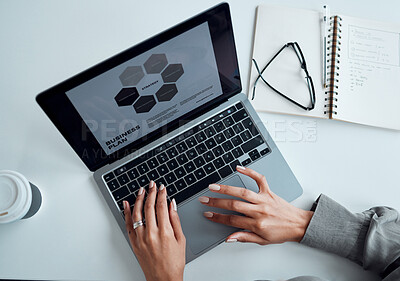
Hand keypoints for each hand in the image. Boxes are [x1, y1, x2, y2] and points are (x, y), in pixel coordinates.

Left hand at [124, 181, 185, 280]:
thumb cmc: (174, 262)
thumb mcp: (181, 239)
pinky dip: (127, 213)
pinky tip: (127, 204)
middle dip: (150, 193)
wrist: (163, 279)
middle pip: (148, 207)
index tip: (162, 187)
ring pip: (137, 213)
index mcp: (164, 232)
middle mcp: (151, 233)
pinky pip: (128, 225)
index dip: (161, 194)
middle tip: (152, 185)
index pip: (161, 206)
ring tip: (141, 190)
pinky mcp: (134, 243)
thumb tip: (172, 204)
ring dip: (138, 199)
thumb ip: (175, 220)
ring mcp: (141, 238)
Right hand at [199, 167, 313, 244]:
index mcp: (257, 224)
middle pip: (233, 205)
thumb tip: (229, 238)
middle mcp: (259, 211)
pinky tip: (239, 168)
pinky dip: (249, 172)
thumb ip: (244, 237)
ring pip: (242, 192)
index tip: (208, 214)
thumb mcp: (262, 241)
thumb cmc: (281, 233)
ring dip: (226, 189)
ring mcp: (264, 199)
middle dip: (216, 202)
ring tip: (213, 187)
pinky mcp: (269, 191)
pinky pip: (259, 179)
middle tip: (204, 200)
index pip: (232, 220)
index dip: (218, 217)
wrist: (299, 225)